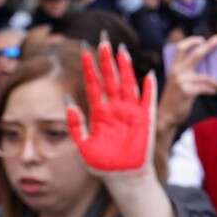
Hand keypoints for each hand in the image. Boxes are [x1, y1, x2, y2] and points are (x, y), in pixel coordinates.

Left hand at [67, 42, 155, 176]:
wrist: (121, 178)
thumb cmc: (101, 164)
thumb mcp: (82, 145)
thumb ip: (76, 124)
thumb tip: (67, 101)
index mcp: (99, 112)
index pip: (93, 83)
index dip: (89, 66)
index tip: (84, 48)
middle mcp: (115, 107)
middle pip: (110, 78)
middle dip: (106, 59)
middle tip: (103, 39)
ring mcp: (131, 112)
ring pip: (127, 83)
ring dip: (125, 68)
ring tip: (121, 51)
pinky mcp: (145, 120)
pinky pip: (148, 101)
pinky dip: (149, 88)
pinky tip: (149, 74)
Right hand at [156, 36, 216, 133]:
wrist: (166, 116)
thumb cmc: (176, 98)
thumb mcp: (180, 83)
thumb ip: (190, 74)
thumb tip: (212, 68)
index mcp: (174, 68)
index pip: (180, 48)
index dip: (191, 41)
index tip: (201, 39)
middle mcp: (176, 71)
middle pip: (196, 55)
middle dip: (209, 46)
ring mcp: (181, 81)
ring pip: (205, 76)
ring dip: (216, 81)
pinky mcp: (186, 91)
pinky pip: (205, 88)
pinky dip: (212, 89)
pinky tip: (216, 91)